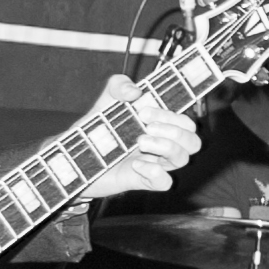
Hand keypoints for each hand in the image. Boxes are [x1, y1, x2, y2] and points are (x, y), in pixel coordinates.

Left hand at [81, 76, 197, 198]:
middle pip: (193, 141)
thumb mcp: (106, 102)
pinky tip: (136, 164)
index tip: (143, 111)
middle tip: (146, 127)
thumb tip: (135, 90)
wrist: (76, 157)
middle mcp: (162, 145)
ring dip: (166, 147)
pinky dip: (155, 173)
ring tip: (140, 142)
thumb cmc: (97, 131)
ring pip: (183, 159)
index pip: (185, 122)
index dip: (172, 116)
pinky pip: (165, 182)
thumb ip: (119, 86)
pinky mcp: (143, 181)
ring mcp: (154, 164)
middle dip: (174, 131)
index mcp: (160, 126)